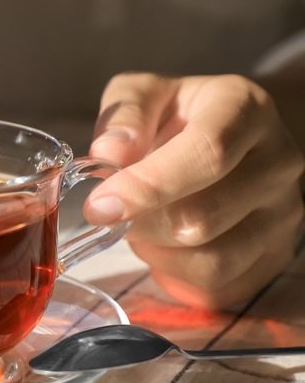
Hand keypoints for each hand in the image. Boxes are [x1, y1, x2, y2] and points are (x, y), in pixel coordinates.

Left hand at [85, 73, 303, 308]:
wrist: (229, 138)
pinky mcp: (276, 255)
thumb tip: (109, 153)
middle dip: (140, 224)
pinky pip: (217, 287)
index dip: (148, 185)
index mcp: (246, 110)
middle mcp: (278, 162)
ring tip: (141, 225)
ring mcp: (283, 214)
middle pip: (202, 218)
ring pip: (211, 262)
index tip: (99, 205)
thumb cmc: (179, 116)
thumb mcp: (145, 95)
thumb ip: (124, 115)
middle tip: (112, 213)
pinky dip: (175, 275)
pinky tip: (163, 246)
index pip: (207, 153)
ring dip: (156, 253)